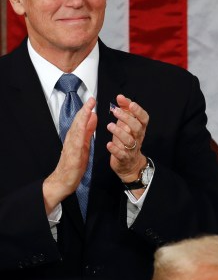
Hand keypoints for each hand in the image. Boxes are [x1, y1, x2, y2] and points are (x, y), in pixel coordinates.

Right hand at [42, 97, 97, 213]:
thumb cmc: (74, 164)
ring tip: (88, 109)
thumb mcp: (84, 144)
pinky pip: (76, 143)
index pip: (81, 121)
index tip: (92, 100)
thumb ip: (88, 131)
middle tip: (91, 99)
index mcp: (76, 137)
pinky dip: (79, 134)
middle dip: (84, 110)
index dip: (86, 110)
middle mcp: (72, 140)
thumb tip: (92, 117)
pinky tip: (83, 128)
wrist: (63, 181)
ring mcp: (71, 147)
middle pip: (77, 122)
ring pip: (76, 130)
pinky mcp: (72, 156)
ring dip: (81, 119)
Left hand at [107, 94, 148, 182]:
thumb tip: (121, 98)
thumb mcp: (127, 125)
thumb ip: (125, 111)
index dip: (138, 111)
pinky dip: (115, 149)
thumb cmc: (127, 140)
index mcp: (139, 129)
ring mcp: (131, 148)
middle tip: (115, 111)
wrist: (129, 163)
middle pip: (137, 127)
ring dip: (120, 132)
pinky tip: (109, 144)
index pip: (144, 119)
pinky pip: (121, 154)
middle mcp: (137, 138)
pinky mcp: (124, 158)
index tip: (130, 103)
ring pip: (129, 140)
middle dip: (127, 118)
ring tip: (109, 125)